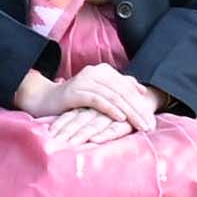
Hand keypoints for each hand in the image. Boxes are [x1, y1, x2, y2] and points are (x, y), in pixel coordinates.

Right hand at [27, 59, 161, 137]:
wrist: (44, 99)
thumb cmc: (74, 99)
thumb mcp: (98, 92)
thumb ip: (117, 88)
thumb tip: (141, 89)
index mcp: (103, 71)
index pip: (128, 87)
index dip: (141, 103)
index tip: (152, 118)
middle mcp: (96, 72)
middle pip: (123, 91)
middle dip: (138, 109)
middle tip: (149, 125)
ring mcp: (86, 80)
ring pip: (114, 96)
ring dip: (129, 112)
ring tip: (140, 125)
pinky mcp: (76, 91)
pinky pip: (98, 100)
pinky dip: (111, 109)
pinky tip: (121, 118)